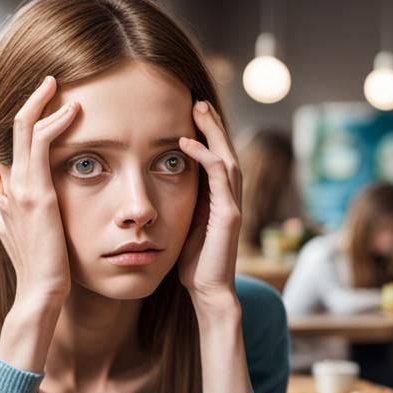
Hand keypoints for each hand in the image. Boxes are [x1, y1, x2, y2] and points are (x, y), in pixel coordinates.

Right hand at [0, 75, 79, 313]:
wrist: (40, 294)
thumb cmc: (46, 274)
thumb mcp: (37, 242)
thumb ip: (36, 220)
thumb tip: (47, 210)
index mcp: (7, 198)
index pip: (9, 150)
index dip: (23, 126)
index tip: (43, 109)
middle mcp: (8, 189)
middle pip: (12, 131)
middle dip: (30, 102)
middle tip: (49, 83)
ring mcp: (19, 190)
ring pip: (23, 129)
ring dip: (41, 102)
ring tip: (57, 85)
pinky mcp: (37, 194)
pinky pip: (41, 144)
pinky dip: (55, 121)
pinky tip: (73, 112)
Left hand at [176, 101, 241, 316]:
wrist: (208, 292)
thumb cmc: (193, 266)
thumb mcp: (182, 228)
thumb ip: (181, 207)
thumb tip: (159, 189)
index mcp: (219, 201)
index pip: (216, 160)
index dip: (206, 137)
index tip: (190, 116)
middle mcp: (230, 199)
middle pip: (226, 151)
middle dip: (213, 125)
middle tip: (197, 101)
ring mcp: (232, 205)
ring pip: (227, 156)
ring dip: (212, 131)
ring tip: (198, 109)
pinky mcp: (229, 215)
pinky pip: (219, 176)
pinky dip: (204, 156)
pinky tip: (186, 143)